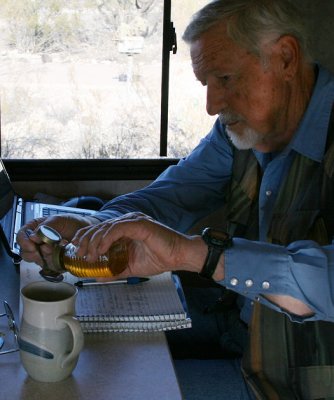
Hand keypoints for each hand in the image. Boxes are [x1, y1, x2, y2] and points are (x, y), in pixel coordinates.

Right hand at [17, 214, 99, 266]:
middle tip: (47, 250)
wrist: (87, 231)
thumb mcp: (59, 219)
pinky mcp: (53, 261)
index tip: (32, 245)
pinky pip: (48, 265)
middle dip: (33, 252)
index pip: (22, 236)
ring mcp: (44, 252)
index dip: (24, 242)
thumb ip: (46, 226)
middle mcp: (38, 242)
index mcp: (35, 228)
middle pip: (25, 251)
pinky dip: (54, 261)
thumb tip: (33, 237)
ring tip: (56, 250)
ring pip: (35, 259)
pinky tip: (62, 254)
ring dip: (44, 257)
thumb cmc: (72, 222)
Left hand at [72, 213, 207, 277]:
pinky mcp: (139, 224)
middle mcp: (127, 222)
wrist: (179, 256)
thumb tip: (98, 277)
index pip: (100, 230)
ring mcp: (133, 221)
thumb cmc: (159, 258)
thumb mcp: (130, 267)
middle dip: (86, 240)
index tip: (77, 252)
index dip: (86, 239)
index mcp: (125, 229)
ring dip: (95, 242)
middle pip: (99, 227)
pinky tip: (102, 249)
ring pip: (106, 227)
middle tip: (80, 254)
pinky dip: (107, 238)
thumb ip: (114, 270)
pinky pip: (117, 228)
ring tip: (90, 256)